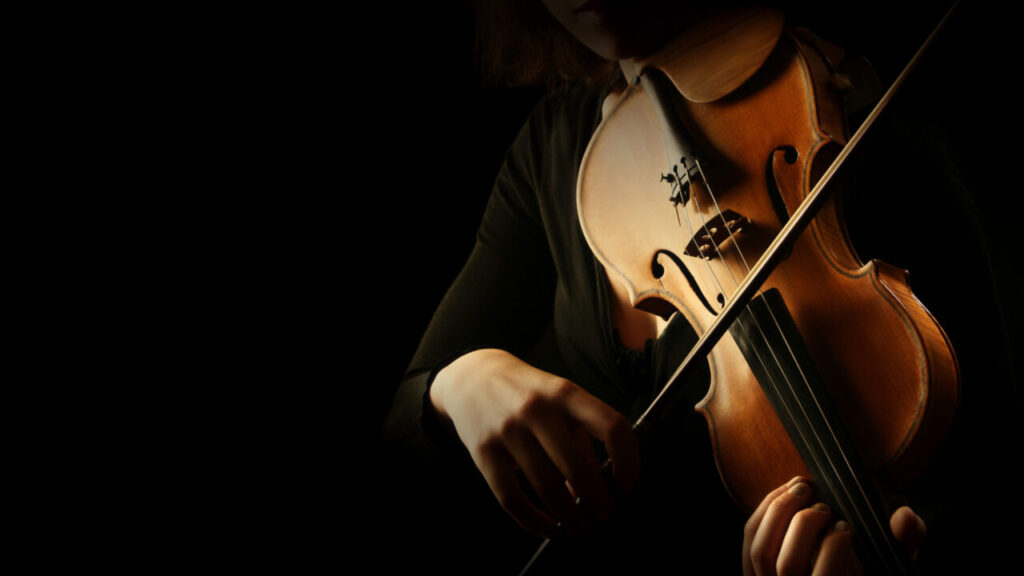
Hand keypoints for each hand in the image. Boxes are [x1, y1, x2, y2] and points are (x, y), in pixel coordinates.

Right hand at [429, 348, 639, 537]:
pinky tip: (548, 528)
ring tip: (582, 533)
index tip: (626, 483)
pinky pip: (511, 498)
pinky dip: (534, 521)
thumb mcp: (559, 401)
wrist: (472, 377)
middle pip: (578, 469)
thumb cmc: (527, 393)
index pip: (611, 427)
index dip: (628, 460)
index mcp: (565, 394)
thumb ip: (580, 442)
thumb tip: (592, 494)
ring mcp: (508, 431)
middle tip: (606, 518)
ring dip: (571, 520)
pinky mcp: (483, 452)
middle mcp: (537, 409)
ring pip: (548, 489)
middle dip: (599, 503)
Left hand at [742, 477, 925, 575]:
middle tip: (824, 508)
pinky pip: (751, 540)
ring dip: (780, 512)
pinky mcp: (755, 570)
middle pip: (788, 566)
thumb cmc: (870, 568)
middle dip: (805, 528)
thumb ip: (907, 540)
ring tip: (803, 489)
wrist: (842, 569)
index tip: (845, 526)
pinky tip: (787, 491)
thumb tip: (905, 516)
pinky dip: (765, 509)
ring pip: (762, 552)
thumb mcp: (892, 560)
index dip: (834, 551)